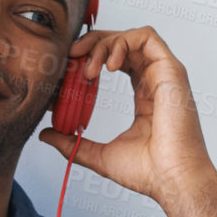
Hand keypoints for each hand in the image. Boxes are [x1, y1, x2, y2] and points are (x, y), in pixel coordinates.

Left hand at [38, 24, 216, 208]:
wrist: (171, 180)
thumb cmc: (147, 172)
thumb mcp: (97, 155)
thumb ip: (71, 143)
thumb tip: (45, 135)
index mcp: (142, 97)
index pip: (116, 62)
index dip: (91, 58)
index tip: (68, 69)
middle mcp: (154, 82)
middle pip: (123, 44)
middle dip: (93, 43)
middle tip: (71, 56)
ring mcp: (163, 74)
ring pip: (132, 37)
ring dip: (105, 43)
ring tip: (89, 69)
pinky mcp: (171, 71)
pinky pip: (147, 37)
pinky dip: (124, 42)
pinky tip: (108, 65)